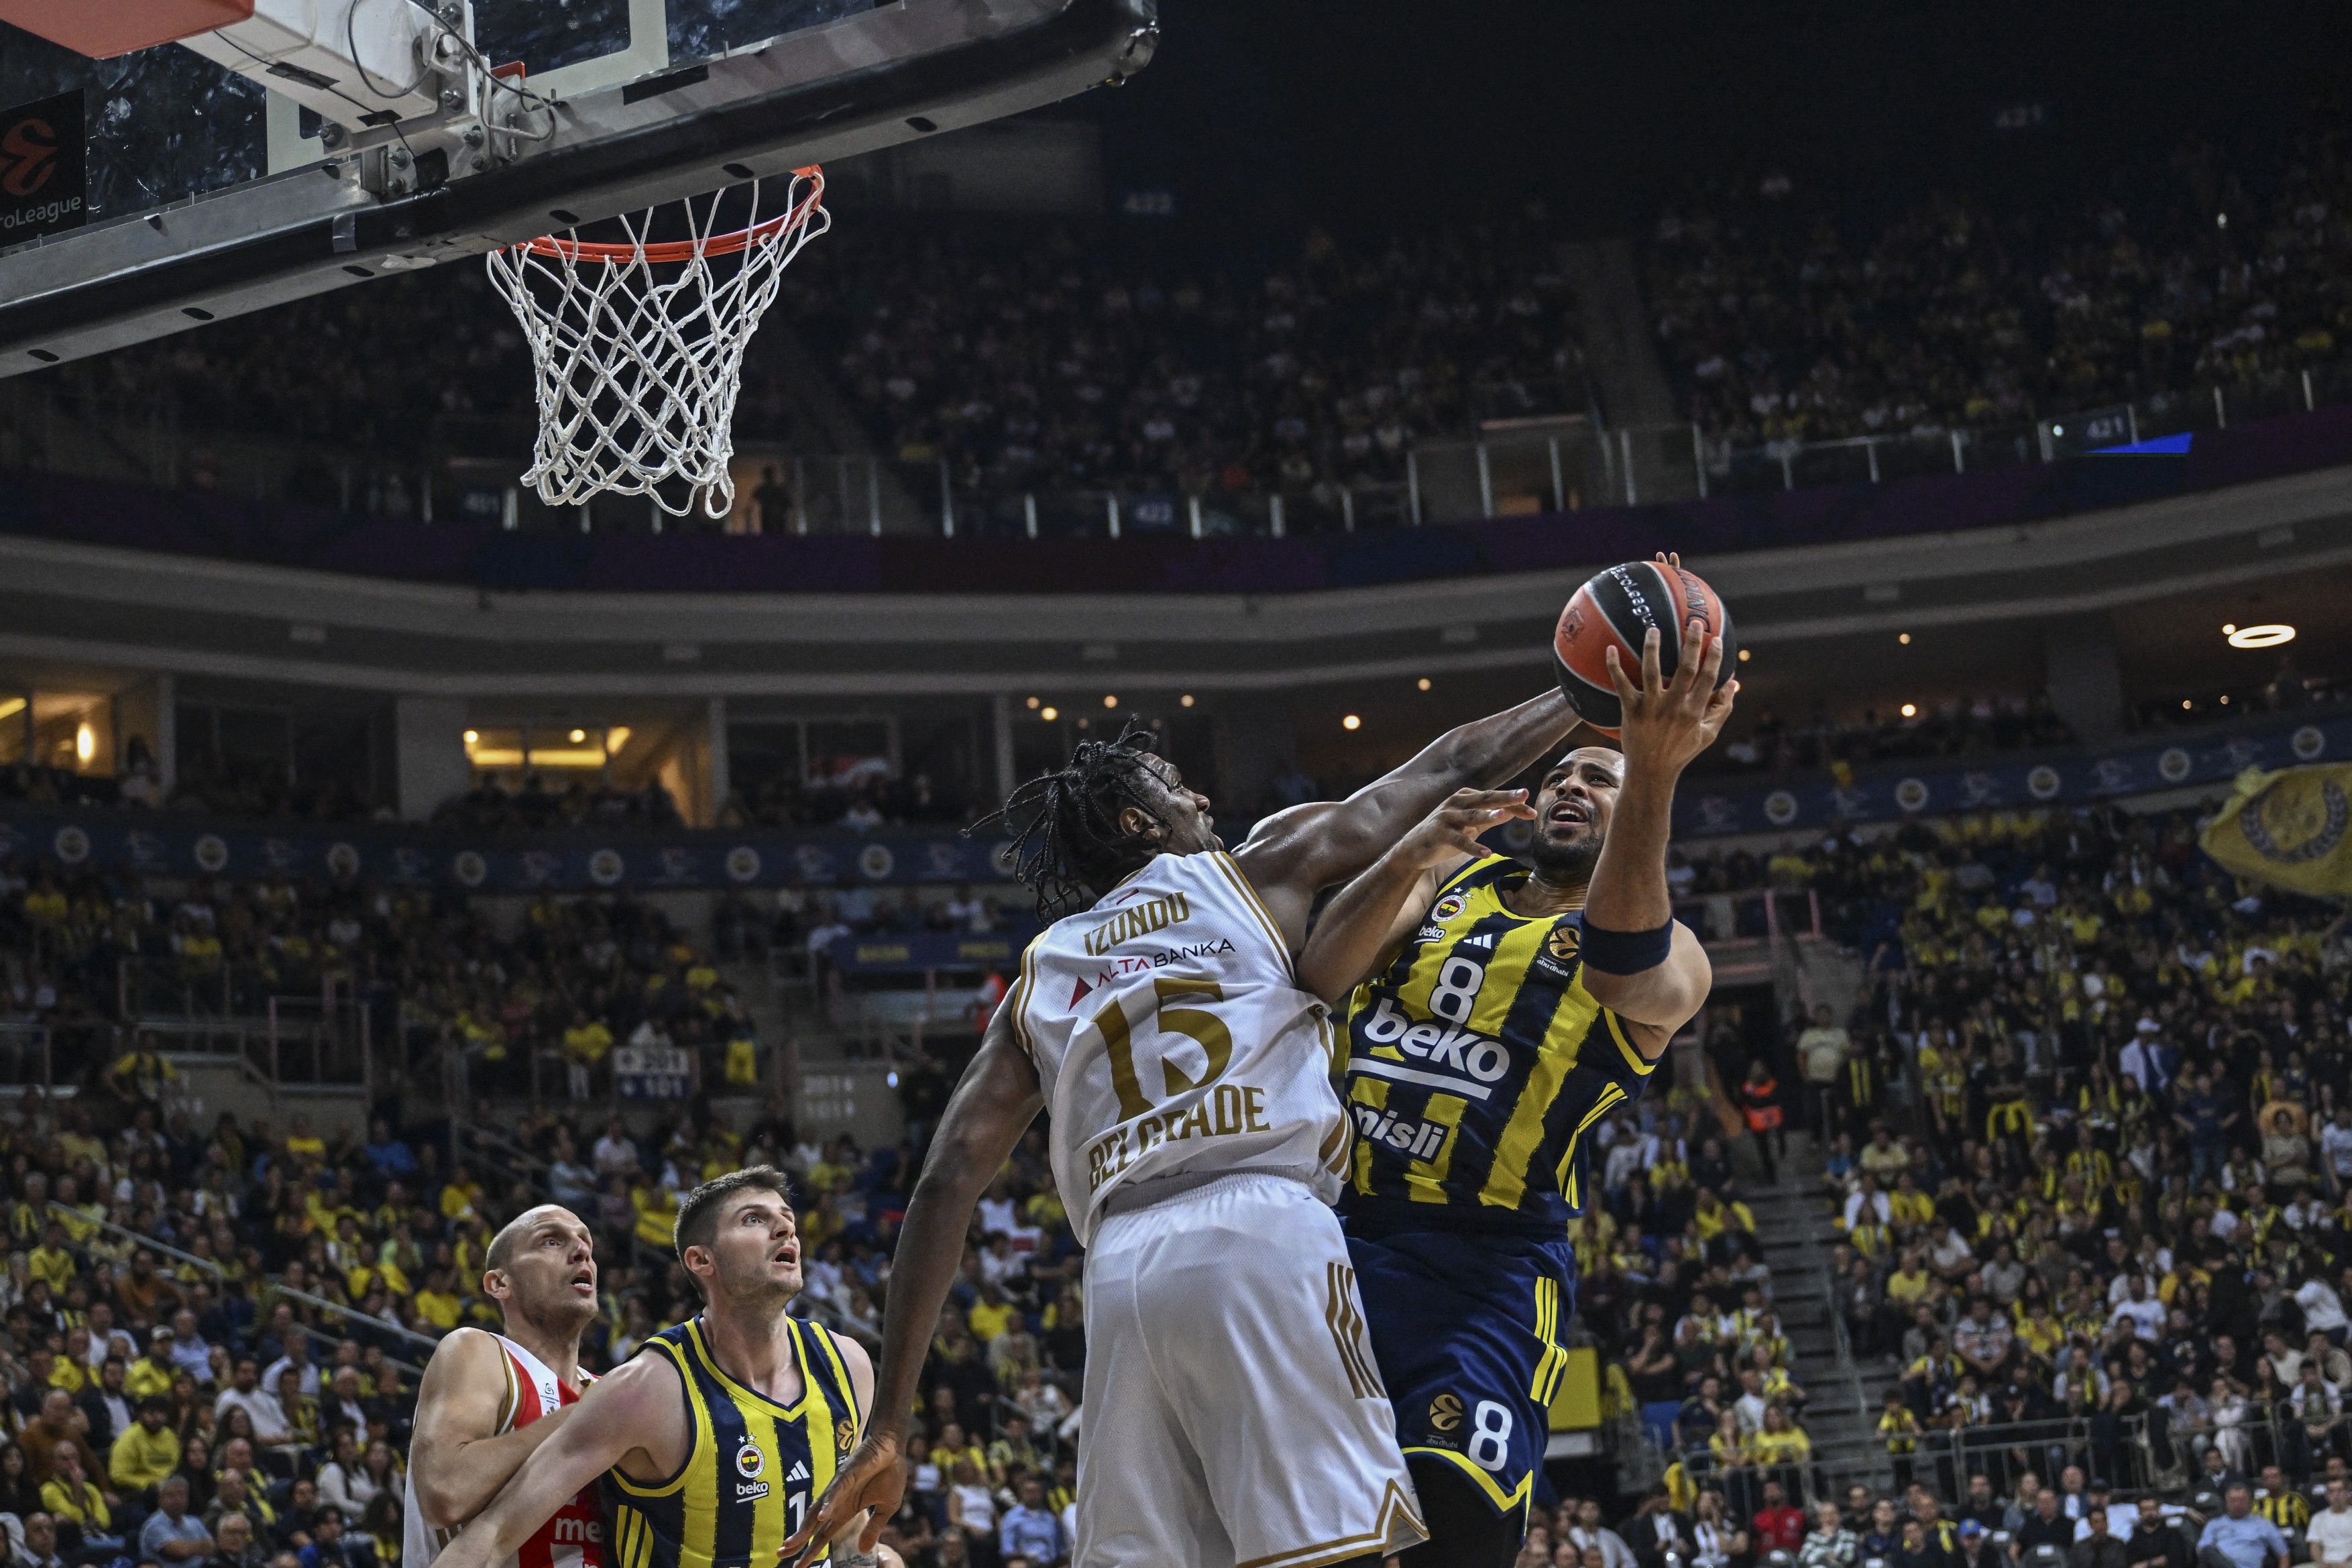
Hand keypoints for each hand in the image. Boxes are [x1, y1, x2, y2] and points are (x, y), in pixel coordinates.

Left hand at [781, 1432, 902, 1567]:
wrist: (893, 1448)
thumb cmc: (889, 1474)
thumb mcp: (886, 1509)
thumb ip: (874, 1529)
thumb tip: (864, 1551)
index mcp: (846, 1511)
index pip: (823, 1535)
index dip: (811, 1551)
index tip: (798, 1566)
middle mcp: (837, 1502)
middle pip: (813, 1526)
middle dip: (798, 1541)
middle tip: (780, 1555)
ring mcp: (839, 1489)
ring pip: (817, 1511)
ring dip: (804, 1527)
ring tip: (792, 1543)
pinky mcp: (846, 1475)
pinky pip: (835, 1492)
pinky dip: (828, 1504)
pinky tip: (822, 1517)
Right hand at [1391, 788, 1536, 867]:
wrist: (1414, 849)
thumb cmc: (1446, 834)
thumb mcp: (1470, 824)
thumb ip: (1490, 817)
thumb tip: (1515, 811)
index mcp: (1465, 797)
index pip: (1494, 798)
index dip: (1513, 804)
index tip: (1532, 813)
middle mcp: (1456, 803)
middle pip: (1485, 799)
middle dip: (1505, 797)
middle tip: (1524, 794)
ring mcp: (1446, 817)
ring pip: (1471, 816)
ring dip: (1488, 815)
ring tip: (1504, 816)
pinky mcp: (1438, 834)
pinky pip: (1459, 841)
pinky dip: (1473, 847)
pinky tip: (1487, 854)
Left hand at [1603, 586, 1735, 776]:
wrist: (1651, 772)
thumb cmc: (1681, 751)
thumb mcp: (1707, 733)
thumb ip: (1722, 708)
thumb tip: (1733, 683)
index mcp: (1694, 711)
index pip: (1708, 678)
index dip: (1714, 657)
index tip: (1715, 638)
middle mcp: (1674, 707)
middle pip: (1686, 669)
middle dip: (1691, 643)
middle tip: (1694, 622)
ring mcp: (1651, 708)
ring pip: (1652, 672)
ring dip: (1652, 648)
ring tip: (1652, 628)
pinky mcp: (1630, 711)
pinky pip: (1621, 685)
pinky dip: (1614, 666)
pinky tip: (1610, 649)